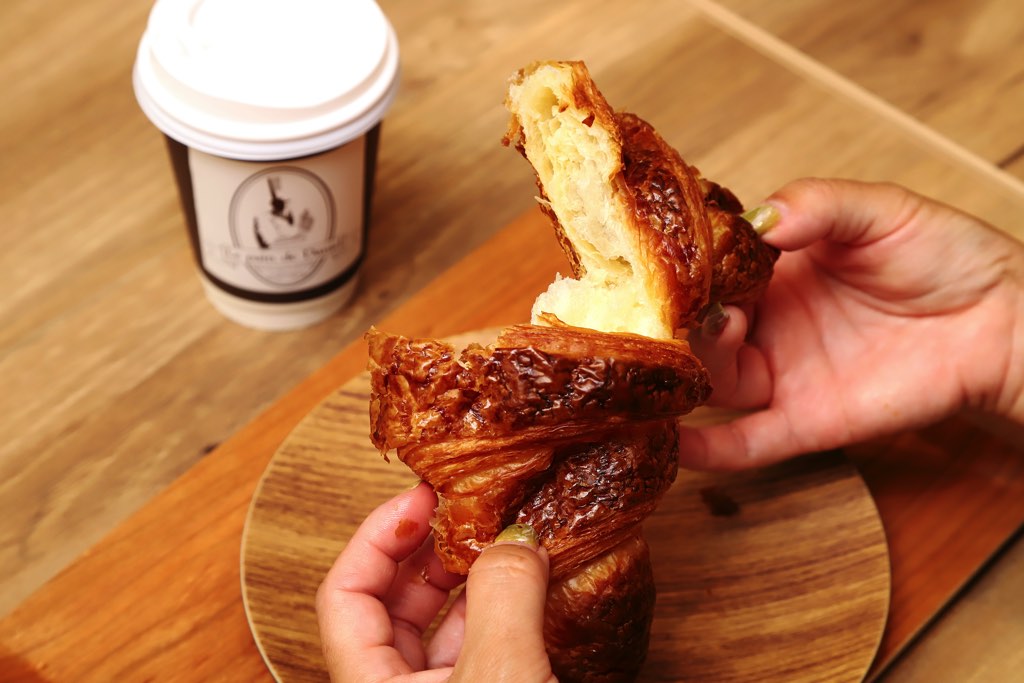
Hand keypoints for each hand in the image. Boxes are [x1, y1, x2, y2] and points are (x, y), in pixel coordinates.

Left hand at [316, 482, 555, 682]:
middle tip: (467, 510)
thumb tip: (516, 537)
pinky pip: (482, 649)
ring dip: (472, 580)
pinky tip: (530, 586)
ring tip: (506, 540)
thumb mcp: (500, 672)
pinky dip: (502, 614)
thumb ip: (502, 598)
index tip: (424, 498)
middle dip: (431, 549)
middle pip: (393, 603)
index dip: (379, 535)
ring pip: (441, 628)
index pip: (343, 593)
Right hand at [683, 178, 1023, 468]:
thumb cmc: (945, 255)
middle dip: (682, 323)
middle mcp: (769, 326)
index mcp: (774, 273)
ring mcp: (785, 376)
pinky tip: (675, 443)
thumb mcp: (878, 210)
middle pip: (699, 333)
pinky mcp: (807, 422)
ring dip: (691, 371)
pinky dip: (709, 451)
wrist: (1002, 318)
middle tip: (688, 309)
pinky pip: (748, 443)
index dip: (688, 271)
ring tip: (697, 347)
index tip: (674, 262)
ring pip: (714, 384)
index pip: (709, 275)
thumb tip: (759, 219)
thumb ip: (818, 205)